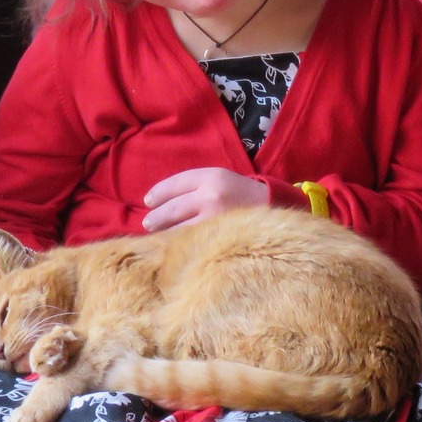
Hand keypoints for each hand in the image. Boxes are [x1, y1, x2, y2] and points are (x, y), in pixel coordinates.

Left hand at [142, 168, 270, 231]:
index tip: (148, 201)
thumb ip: (195, 186)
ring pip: (179, 228)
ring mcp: (215, 219)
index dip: (158, 193)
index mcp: (212, 176)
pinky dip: (179, 243)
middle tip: (148, 223)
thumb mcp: (220, 179)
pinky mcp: (219, 238)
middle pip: (173, 208)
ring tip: (157, 234)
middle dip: (156, 217)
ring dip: (164, 232)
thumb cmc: (240, 194)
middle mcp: (211, 196)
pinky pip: (192, 241)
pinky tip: (173, 245)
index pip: (175, 184)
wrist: (273, 208)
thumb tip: (161, 201)